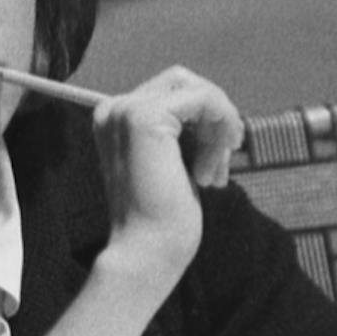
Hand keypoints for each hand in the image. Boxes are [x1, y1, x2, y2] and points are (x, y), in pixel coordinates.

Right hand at [90, 66, 242, 287]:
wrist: (147, 251)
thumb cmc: (162, 219)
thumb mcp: (175, 163)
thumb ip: (184, 133)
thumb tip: (221, 113)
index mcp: (115, 120)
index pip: (174, 94)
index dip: (204, 121)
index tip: (217, 162)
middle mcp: (113, 109)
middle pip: (186, 84)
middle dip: (214, 120)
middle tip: (222, 162)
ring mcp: (127, 110)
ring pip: (198, 90)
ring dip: (218, 128)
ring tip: (214, 174)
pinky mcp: (145, 117)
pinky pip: (205, 98)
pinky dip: (220, 128)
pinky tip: (211, 170)